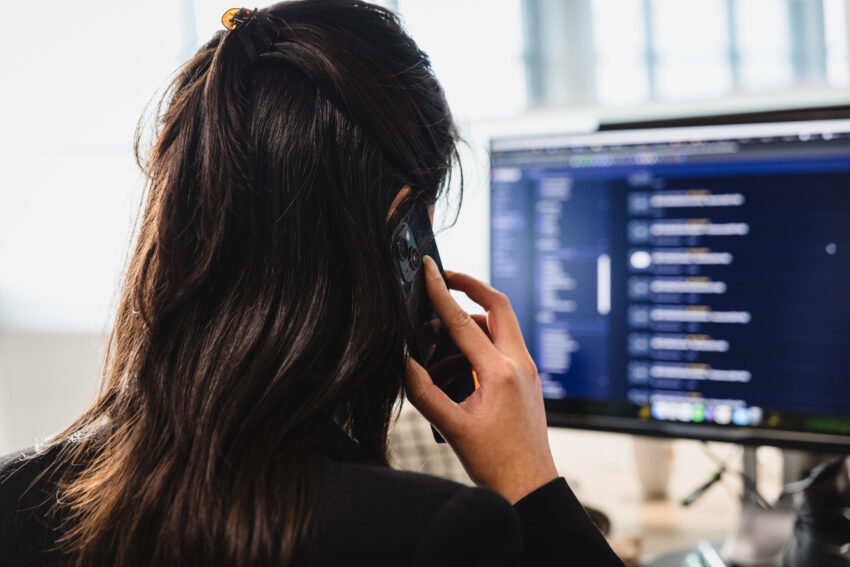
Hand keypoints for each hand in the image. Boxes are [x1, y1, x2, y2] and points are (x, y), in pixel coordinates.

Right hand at [405, 256, 558, 503]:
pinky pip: (502, 346)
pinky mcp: (526, 379)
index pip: (463, 321)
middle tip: (446, 277)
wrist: (530, 486)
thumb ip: (423, 392)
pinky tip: (453, 366)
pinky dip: (478, 344)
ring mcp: (526, 370)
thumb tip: (404, 362)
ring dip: (470, 322)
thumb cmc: (496, 462)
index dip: (441, 292)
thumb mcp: (451, 427)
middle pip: (498, 305)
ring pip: (499, 326)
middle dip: (471, 286)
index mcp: (499, 373)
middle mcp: (519, 364)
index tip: (429, 268)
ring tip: (436, 340)